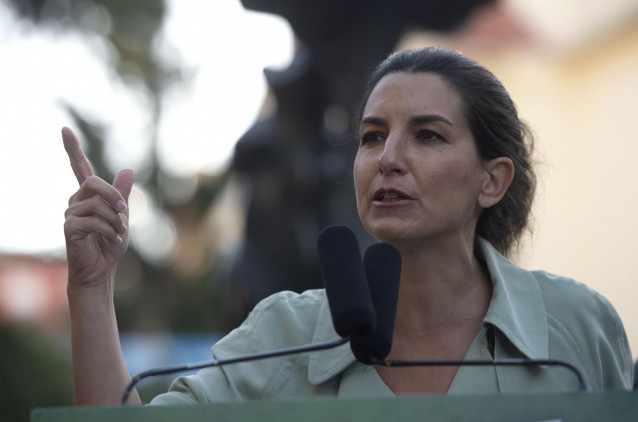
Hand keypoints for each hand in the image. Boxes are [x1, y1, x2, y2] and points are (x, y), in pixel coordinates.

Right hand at [62, 127, 134, 289]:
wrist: (101, 271)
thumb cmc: (110, 244)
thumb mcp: (122, 216)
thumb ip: (123, 194)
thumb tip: (128, 169)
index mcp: (89, 196)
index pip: (79, 168)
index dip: (72, 149)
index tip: (64, 129)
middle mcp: (76, 201)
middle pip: (93, 182)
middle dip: (114, 196)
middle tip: (125, 213)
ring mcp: (70, 214)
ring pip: (97, 204)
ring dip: (116, 219)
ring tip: (120, 233)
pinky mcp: (69, 228)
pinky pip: (93, 221)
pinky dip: (109, 230)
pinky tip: (113, 239)